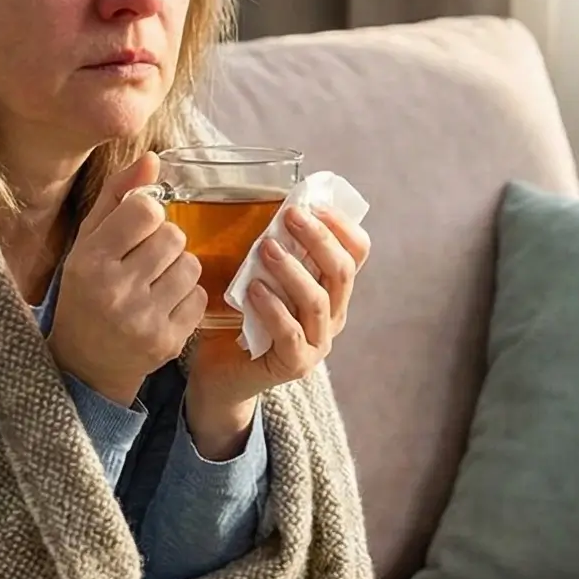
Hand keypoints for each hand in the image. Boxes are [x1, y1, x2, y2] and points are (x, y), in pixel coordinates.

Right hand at [47, 152, 207, 406]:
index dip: (148, 215)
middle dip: (165, 243)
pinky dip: (187, 297)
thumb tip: (152, 159)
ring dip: (179, 269)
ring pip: (191, 265)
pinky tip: (163, 306)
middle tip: (146, 260)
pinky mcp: (168, 341)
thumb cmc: (87, 292)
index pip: (146, 211)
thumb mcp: (88, 241)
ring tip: (155, 283)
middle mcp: (115, 290)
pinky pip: (199, 297)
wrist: (86, 363)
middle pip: (174, 236)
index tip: (136, 231)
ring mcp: (143, 320)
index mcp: (90, 260)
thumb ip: (117, 196)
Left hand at [185, 203, 370, 450]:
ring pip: (317, 301)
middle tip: (290, 217)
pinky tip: (253, 289)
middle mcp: (332, 317)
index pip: (357, 254)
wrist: (221, 375)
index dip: (342, 226)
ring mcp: (317, 344)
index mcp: (332, 291)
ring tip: (265, 248)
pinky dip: (272, 307)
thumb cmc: (240, 319)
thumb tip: (266, 206)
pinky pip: (290, 333)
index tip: (314, 203)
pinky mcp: (294, 364)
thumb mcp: (261, 277)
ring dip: (292, 270)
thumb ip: (272, 251)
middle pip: (342, 273)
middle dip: (318, 239)